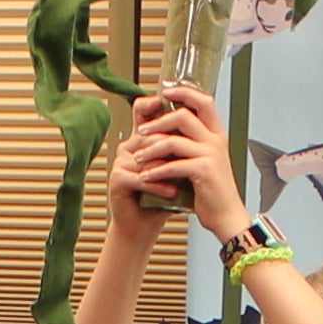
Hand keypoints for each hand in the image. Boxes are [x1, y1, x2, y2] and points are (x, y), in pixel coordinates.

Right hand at [97, 103, 184, 239]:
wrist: (145, 225)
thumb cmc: (161, 196)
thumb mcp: (176, 168)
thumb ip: (182, 148)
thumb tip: (205, 127)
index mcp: (142, 140)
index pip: (142, 113)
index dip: (150, 104)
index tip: (165, 99)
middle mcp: (128, 147)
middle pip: (150, 135)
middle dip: (171, 145)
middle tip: (190, 153)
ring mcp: (120, 163)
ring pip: (147, 157)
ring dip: (168, 169)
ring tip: (184, 177)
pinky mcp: (117, 180)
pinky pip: (140, 178)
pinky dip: (158, 185)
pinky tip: (171, 191)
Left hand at [124, 86, 246, 241]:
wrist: (227, 217)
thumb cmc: (213, 192)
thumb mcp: (206, 162)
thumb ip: (192, 145)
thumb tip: (167, 132)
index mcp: (217, 135)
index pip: (204, 101)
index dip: (184, 92)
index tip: (165, 92)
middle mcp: (216, 141)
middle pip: (183, 116)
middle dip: (158, 122)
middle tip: (141, 132)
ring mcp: (211, 155)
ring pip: (173, 141)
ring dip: (151, 149)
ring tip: (138, 158)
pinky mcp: (204, 171)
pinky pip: (173, 165)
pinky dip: (156, 171)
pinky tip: (146, 177)